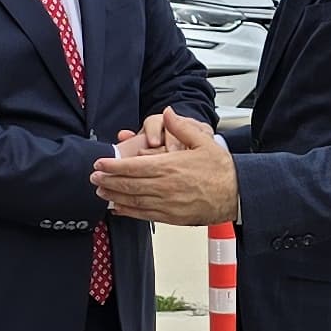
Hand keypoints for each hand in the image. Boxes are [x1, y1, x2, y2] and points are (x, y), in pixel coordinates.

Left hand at [92, 109, 236, 224]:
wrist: (236, 195)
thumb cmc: (222, 171)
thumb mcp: (204, 141)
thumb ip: (182, 127)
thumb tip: (168, 113)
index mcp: (170, 167)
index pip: (134, 166)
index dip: (113, 166)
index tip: (100, 164)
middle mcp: (165, 186)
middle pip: (129, 184)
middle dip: (108, 181)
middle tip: (94, 178)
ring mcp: (167, 204)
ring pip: (134, 201)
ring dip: (114, 196)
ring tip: (101, 192)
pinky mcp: (172, 217)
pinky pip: (145, 215)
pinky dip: (129, 212)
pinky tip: (119, 208)